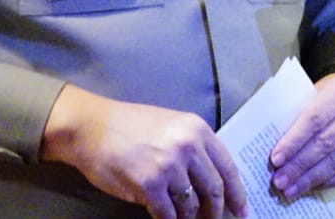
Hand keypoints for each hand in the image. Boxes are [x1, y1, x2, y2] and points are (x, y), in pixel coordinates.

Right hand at [40, 84, 247, 218]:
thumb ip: (195, 148)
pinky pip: (168, 215)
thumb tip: (214, 182)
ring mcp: (168, 166)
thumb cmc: (130, 127)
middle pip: (214, 190)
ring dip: (188, 218)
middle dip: (216, 212)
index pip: (227, 168)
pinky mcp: (149, 185)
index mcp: (197, 129)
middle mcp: (187, 146)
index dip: (237, 194)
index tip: (242, 212)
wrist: (91, 128)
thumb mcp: (172, 126)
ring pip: (191, 206)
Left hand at [267, 72, 334, 200]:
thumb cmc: (327, 96)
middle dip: (300, 165)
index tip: (275, 159)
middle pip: (327, 143)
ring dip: (312, 178)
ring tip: (291, 189)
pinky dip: (329, 182)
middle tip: (279, 180)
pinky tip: (311, 187)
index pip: (315, 119)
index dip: (294, 141)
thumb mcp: (313, 94)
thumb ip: (298, 115)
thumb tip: (276, 151)